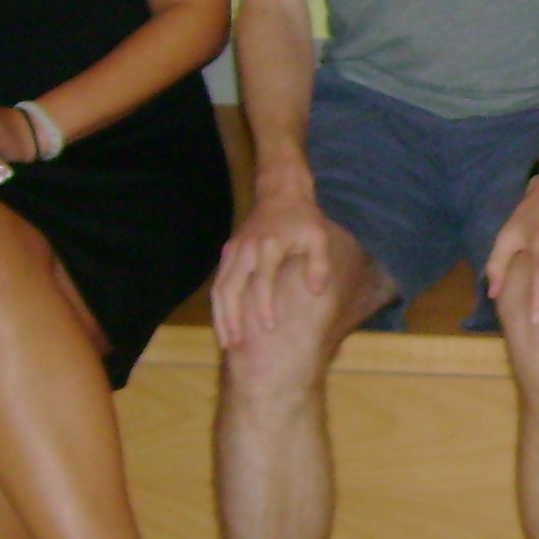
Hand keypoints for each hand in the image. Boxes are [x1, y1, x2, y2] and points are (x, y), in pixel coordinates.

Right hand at [211, 188, 334, 348]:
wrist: (281, 193)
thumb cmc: (303, 219)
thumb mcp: (319, 237)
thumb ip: (319, 264)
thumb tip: (316, 291)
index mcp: (269, 246)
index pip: (262, 282)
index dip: (263, 307)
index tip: (267, 328)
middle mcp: (246, 250)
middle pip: (231, 289)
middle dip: (231, 319)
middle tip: (236, 345)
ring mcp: (234, 250)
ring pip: (219, 288)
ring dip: (220, 316)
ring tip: (225, 341)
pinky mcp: (228, 252)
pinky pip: (219, 282)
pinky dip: (219, 304)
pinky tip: (224, 321)